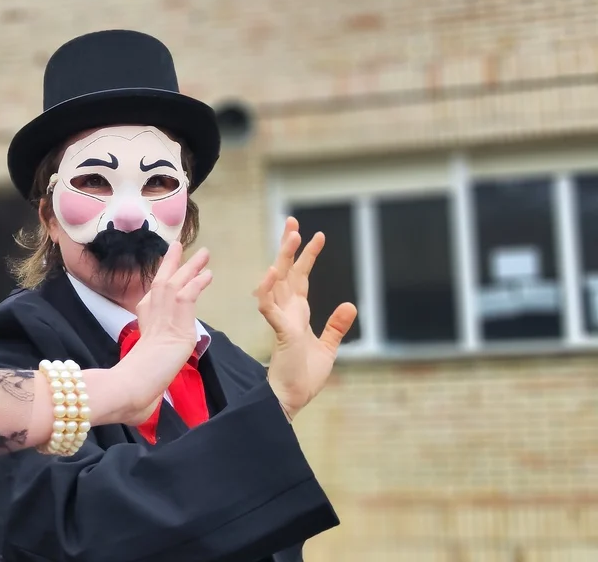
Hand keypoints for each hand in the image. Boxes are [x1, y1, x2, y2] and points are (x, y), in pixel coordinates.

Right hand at [113, 242, 212, 425]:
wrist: (131, 386)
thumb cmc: (130, 390)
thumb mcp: (143, 377)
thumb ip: (146, 380)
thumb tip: (142, 407)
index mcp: (142, 326)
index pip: (151, 300)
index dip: (159, 285)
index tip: (164, 276)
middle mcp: (149, 315)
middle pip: (161, 282)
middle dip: (171, 265)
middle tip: (178, 247)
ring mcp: (162, 315)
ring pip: (176, 282)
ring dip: (189, 267)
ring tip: (202, 253)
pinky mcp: (176, 320)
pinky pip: (189, 294)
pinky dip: (198, 282)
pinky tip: (208, 274)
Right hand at [255, 217, 356, 421]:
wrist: (292, 398)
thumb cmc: (305, 376)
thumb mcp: (328, 347)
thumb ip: (336, 326)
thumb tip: (351, 304)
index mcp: (297, 313)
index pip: (300, 277)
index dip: (307, 256)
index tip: (316, 235)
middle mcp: (287, 311)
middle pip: (286, 271)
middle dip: (289, 246)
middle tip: (293, 221)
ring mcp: (281, 319)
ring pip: (278, 281)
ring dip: (282, 258)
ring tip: (291, 235)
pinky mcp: (280, 331)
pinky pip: (269, 306)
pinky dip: (268, 289)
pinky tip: (271, 272)